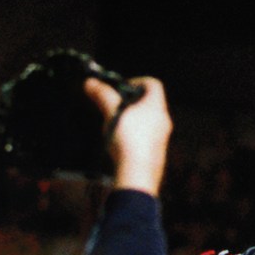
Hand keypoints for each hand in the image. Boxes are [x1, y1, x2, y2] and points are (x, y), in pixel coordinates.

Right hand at [84, 76, 171, 195]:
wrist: (138, 172)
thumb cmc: (128, 139)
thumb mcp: (111, 113)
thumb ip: (102, 96)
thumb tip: (90, 83)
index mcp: (156, 107)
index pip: (153, 84)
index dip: (137, 81)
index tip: (121, 89)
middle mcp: (164, 120)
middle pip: (150, 102)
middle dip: (131, 101)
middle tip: (114, 106)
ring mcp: (163, 136)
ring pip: (149, 120)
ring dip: (132, 118)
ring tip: (115, 125)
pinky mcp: (158, 151)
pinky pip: (148, 136)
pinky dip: (136, 133)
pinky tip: (121, 143)